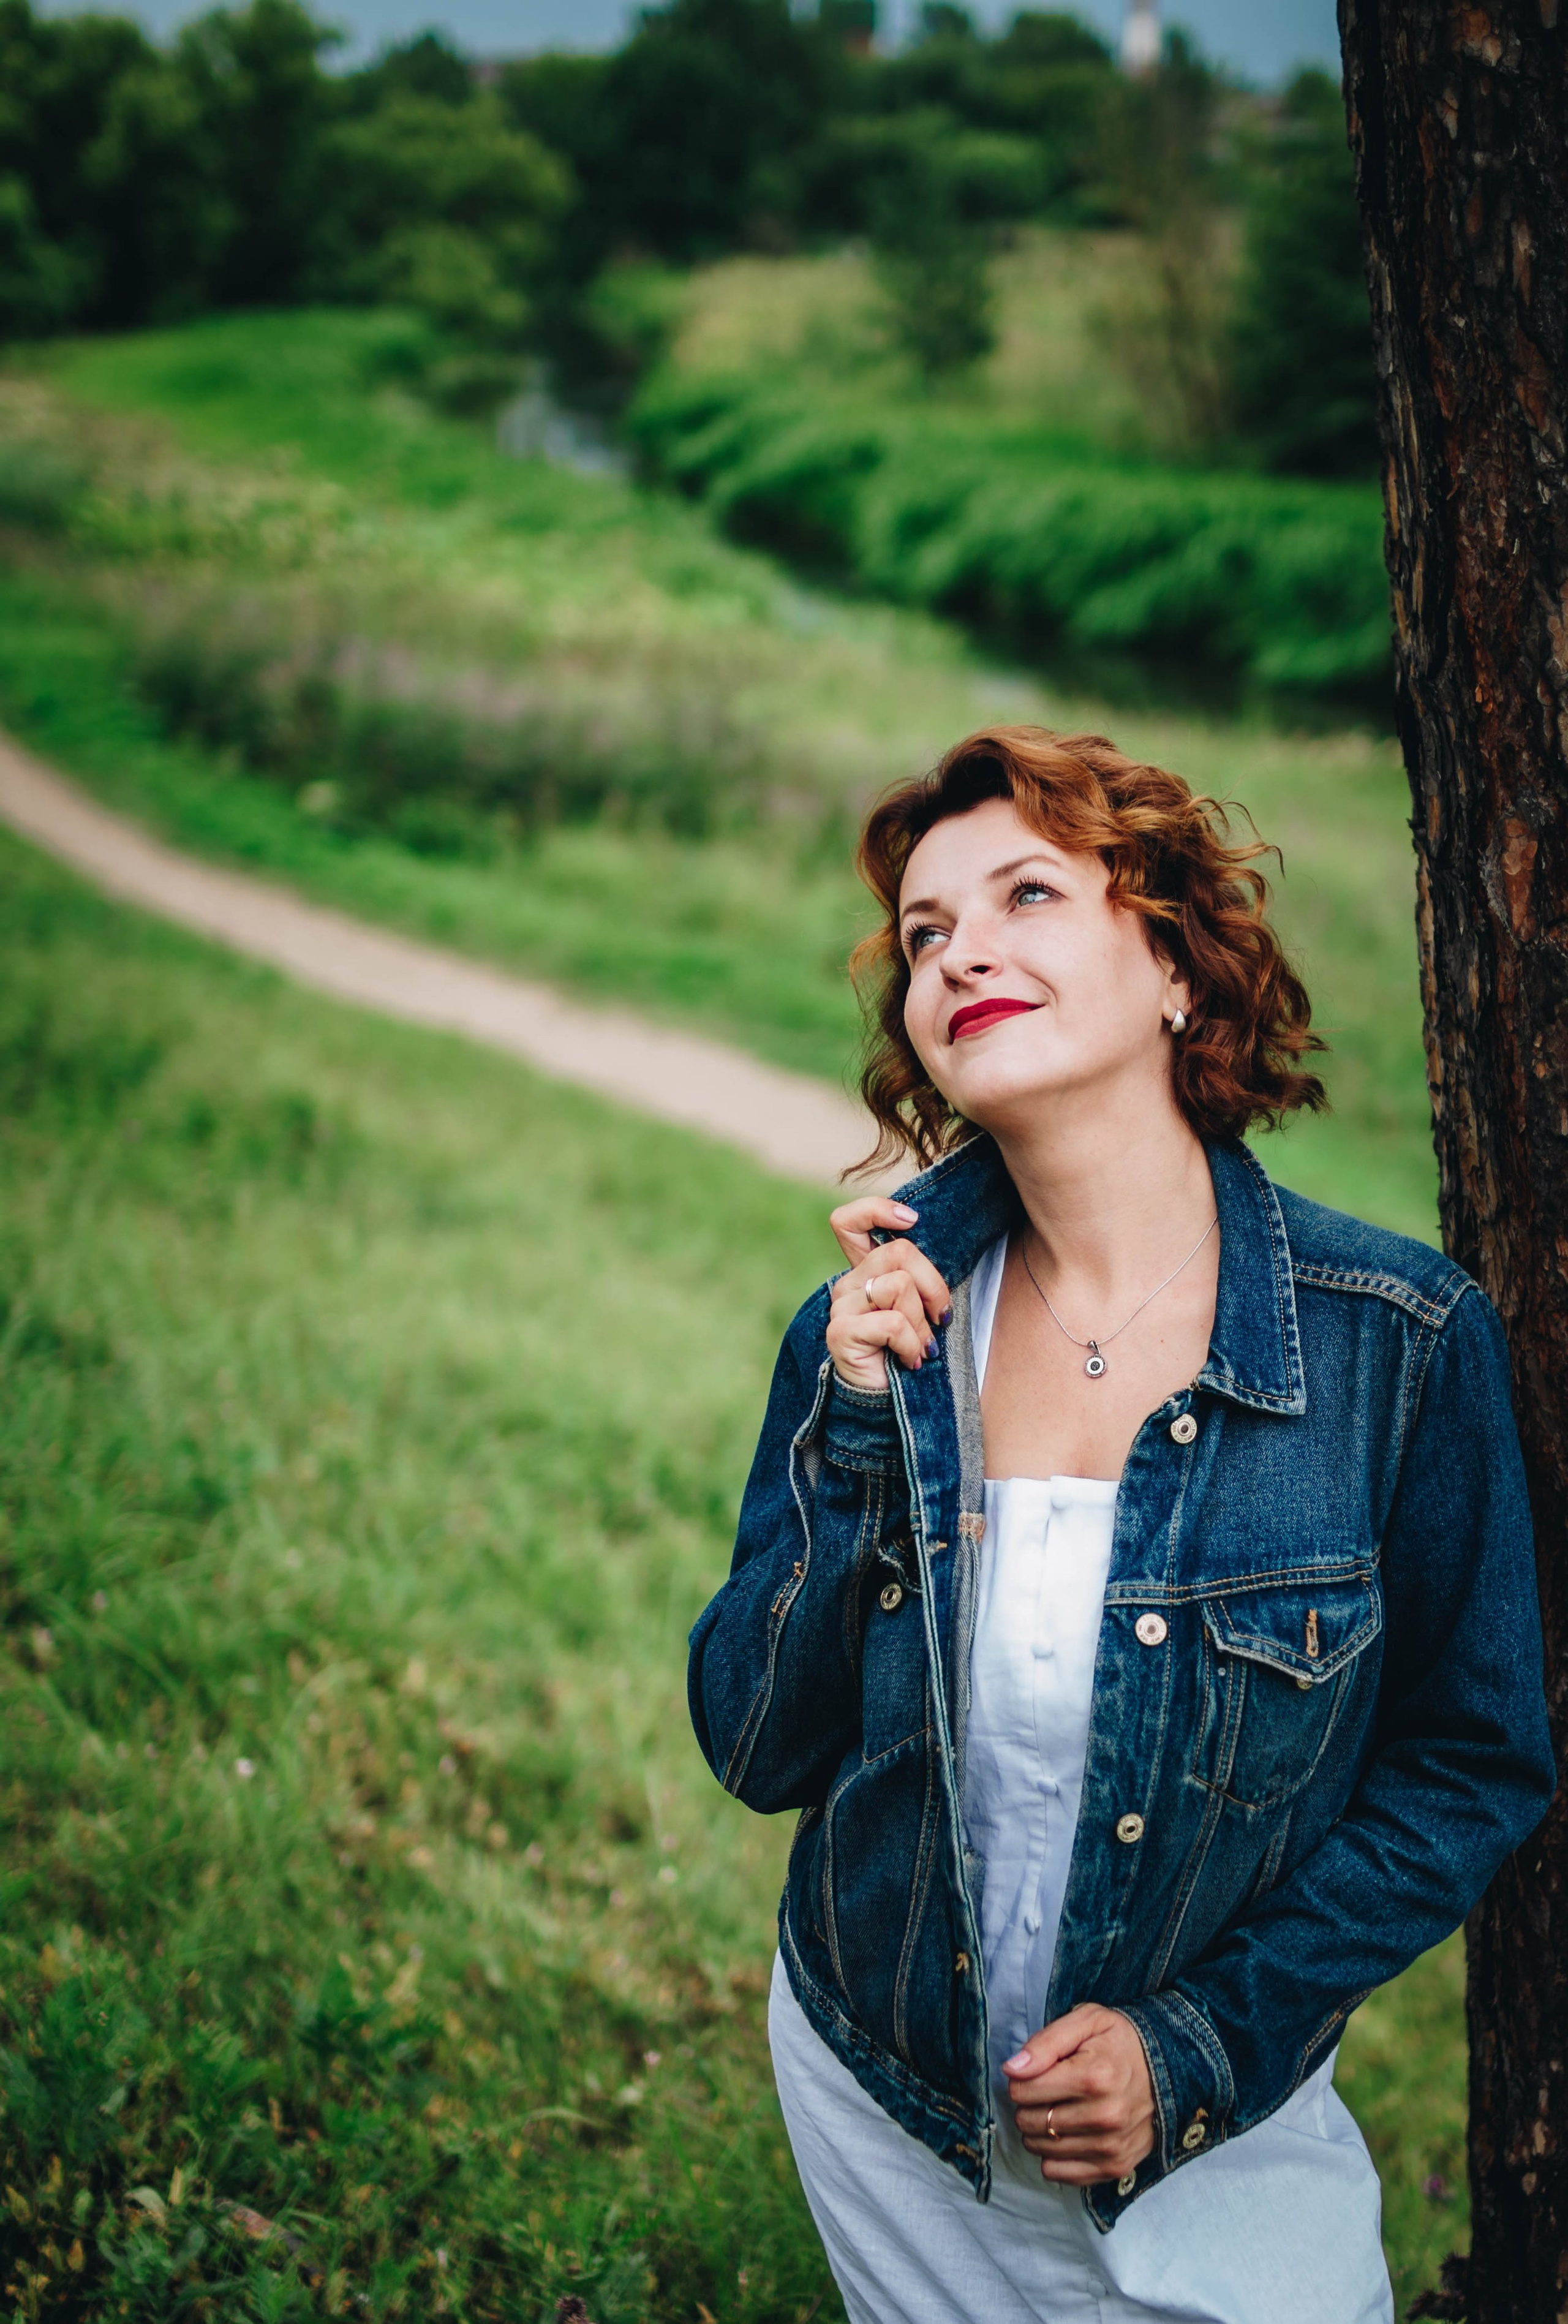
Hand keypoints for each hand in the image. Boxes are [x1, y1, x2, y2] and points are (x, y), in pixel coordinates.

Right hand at [825, 1197, 950, 1390]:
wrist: (891, 1408)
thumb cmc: (913, 1355)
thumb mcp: (920, 1307)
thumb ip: (917, 1275)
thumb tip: (930, 1241)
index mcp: (863, 1273)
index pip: (847, 1221)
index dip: (877, 1210)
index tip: (912, 1219)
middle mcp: (847, 1286)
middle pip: (899, 1252)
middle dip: (933, 1286)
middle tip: (939, 1320)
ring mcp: (840, 1308)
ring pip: (899, 1286)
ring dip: (922, 1323)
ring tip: (919, 1348)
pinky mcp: (840, 1333)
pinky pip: (893, 1322)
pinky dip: (911, 1344)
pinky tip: (910, 1361)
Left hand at [1004, 2005, 1155, 2186]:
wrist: (1167, 2068)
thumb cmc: (1119, 2042)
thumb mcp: (1086, 2021)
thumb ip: (1045, 2042)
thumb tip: (1011, 2070)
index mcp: (1094, 2077)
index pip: (1023, 2090)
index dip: (1020, 2079)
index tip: (1035, 2072)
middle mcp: (1104, 2117)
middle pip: (1030, 2121)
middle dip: (1028, 2104)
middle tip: (1047, 2091)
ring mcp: (1112, 2147)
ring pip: (1041, 2149)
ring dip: (1040, 2130)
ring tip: (1059, 2109)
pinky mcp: (1116, 2167)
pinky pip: (1059, 2173)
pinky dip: (1054, 2156)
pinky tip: (1068, 2134)